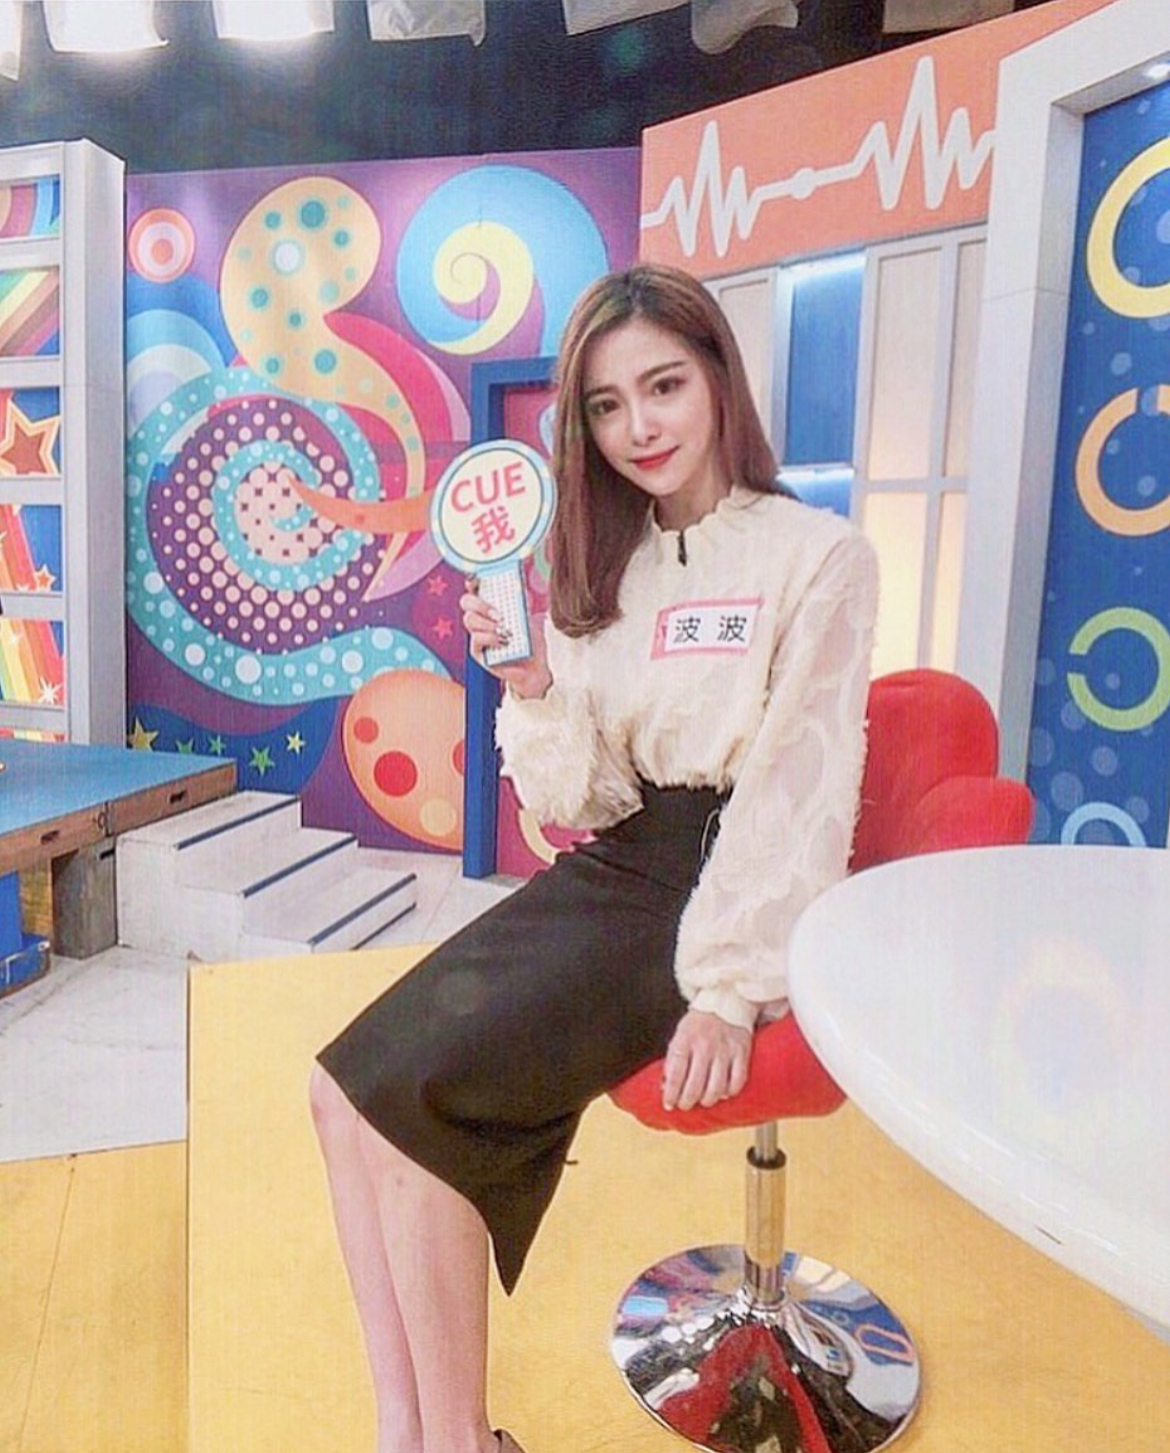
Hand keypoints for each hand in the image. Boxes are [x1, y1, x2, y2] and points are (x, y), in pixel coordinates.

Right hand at [460, 579, 552, 699]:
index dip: (473, 581)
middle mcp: (481, 618)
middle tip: (499, 614)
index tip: (477, 579)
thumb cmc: (532, 641)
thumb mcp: (529, 617)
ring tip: (505, 630)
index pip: (475, 589)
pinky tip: (504, 641)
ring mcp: (477, 634)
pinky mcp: (477, 652)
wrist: (536, 667)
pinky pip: (476, 639)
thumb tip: (517, 585)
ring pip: (469, 620)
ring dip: (488, 623)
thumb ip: (521, 602)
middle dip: (481, 604)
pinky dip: (491, 638)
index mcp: (491, 606)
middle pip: (466, 602)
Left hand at [662, 1009, 751, 1111]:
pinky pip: (737, 1080)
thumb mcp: (679, 1036)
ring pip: (716, 1088)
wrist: (726, 1002)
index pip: (675, 1074)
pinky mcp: (741, 1052)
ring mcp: (725, 1049)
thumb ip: (672, 1061)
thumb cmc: (699, 1024)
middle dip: (687, 1102)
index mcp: (685, 1040)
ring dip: (708, 1100)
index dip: (671, 1094)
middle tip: (685, 1105)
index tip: (668, 1105)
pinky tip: (723, 1092)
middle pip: (695, 1085)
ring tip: (703, 1101)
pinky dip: (730, 1092)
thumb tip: (666, 1087)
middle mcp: (705, 1046)